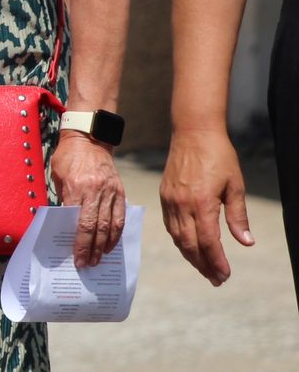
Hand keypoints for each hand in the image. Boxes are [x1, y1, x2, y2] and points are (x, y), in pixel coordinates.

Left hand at [51, 131, 127, 266]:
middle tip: (86, 265)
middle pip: (95, 227)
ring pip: (110, 225)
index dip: (78, 243)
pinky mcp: (120, 191)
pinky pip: (120, 217)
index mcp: (77, 188)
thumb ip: (62, 198)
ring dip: (104, 245)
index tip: (76, 258)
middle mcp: (96, 191)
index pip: (79, 222)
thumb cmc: (68, 157)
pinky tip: (110, 244)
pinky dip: (116, 233)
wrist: (89, 138)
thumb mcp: (57, 175)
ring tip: (98, 260)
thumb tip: (63, 222)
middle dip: (90, 249)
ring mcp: (110, 192)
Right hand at [160, 127, 254, 284]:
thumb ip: (238, 216)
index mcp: (201, 203)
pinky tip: (188, 246)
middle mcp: (182, 204)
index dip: (217, 261)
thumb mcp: (236, 186)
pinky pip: (170, 225)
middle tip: (216, 279)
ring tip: (204, 268)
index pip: (208, 242)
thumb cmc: (219, 156)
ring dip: (190, 256)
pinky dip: (179, 240)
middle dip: (203, 265)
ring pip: (177, 237)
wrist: (193, 132)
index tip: (225, 275)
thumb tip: (246, 242)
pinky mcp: (165, 195)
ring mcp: (170, 200)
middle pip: (190, 244)